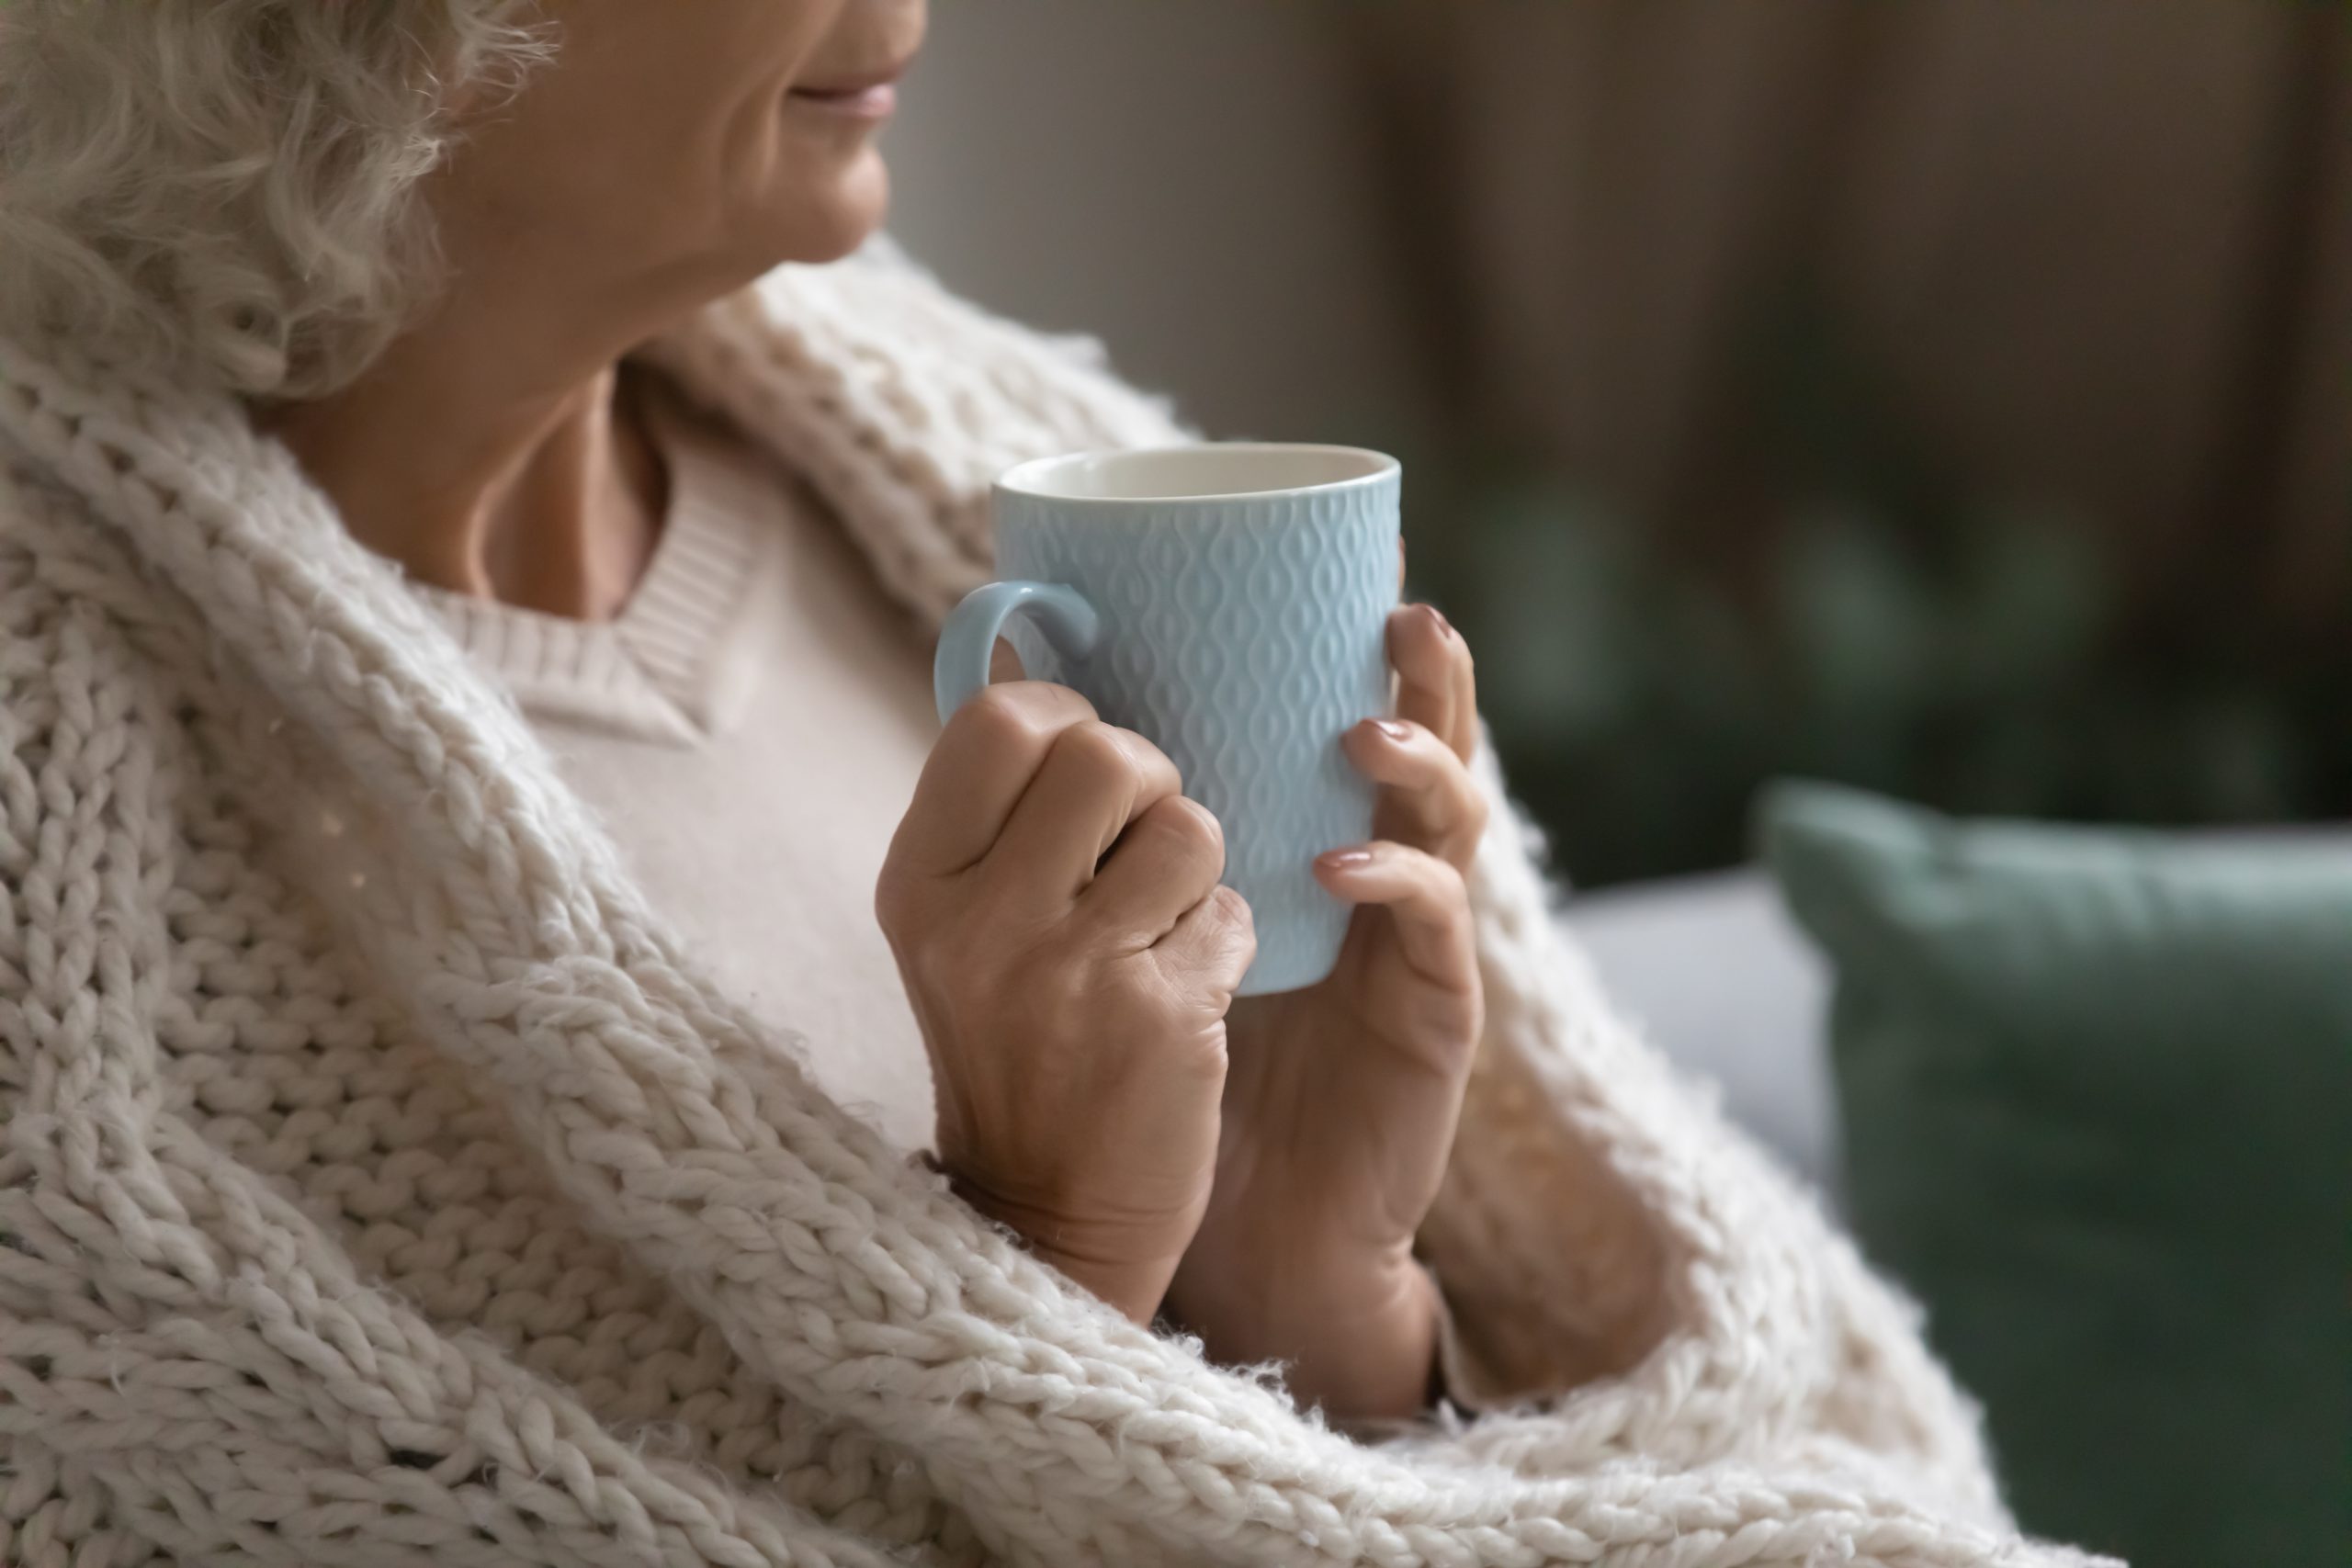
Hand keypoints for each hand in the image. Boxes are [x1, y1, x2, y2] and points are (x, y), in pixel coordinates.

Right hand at [876, 681, 1255, 1324]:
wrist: (1044, 1215)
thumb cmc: (1012, 1041)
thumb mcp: (957, 923)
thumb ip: (994, 806)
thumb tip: (1031, 644)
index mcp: (919, 879)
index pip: (1002, 719)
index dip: (1066, 719)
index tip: (1081, 769)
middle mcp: (981, 922)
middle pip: (1110, 754)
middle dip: (1149, 782)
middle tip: (1134, 844)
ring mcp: (1072, 974)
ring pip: (1190, 824)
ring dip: (1196, 864)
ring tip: (1159, 922)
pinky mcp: (1162, 1021)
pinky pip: (1232, 912)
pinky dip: (1222, 941)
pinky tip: (1181, 990)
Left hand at [1165, 602, 1485, 1422]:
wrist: (1244, 1219)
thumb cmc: (1181, 1060)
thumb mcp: (1141, 921)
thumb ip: (1112, 814)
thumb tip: (1010, 673)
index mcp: (1321, 834)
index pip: (1352, 712)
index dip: (1360, 637)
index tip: (1351, 555)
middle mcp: (1384, 870)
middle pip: (1431, 743)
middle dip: (1425, 672)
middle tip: (1397, 608)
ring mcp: (1420, 941)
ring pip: (1453, 823)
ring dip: (1416, 763)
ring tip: (1358, 733)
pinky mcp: (1436, 1014)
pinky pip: (1436, 931)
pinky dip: (1394, 885)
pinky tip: (1336, 868)